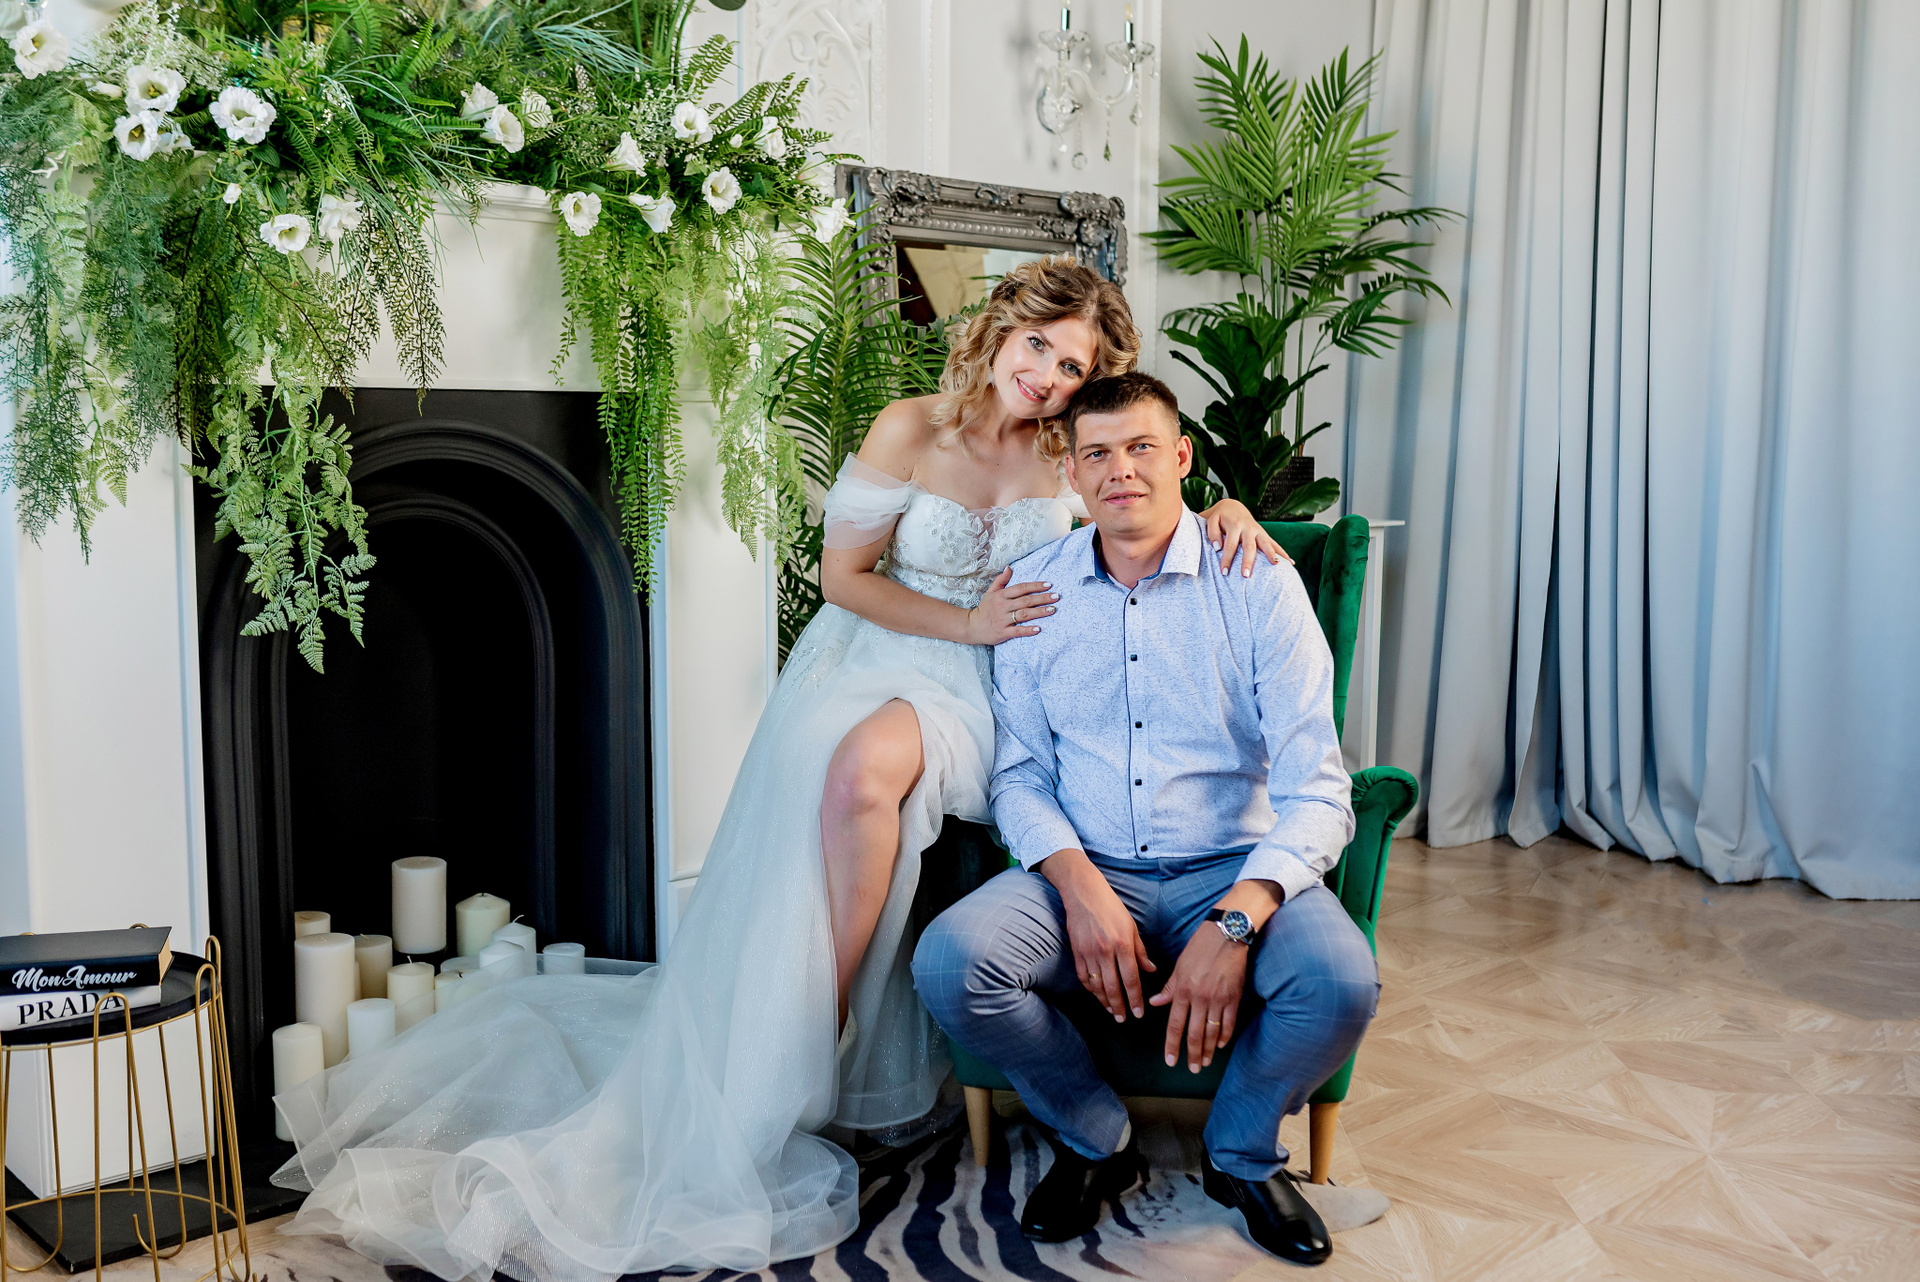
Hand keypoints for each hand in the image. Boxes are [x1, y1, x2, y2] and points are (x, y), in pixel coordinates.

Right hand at [964, 567, 1057, 645]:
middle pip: (1026, 601)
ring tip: (1052, 610)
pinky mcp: (1003, 632)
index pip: (1021, 588)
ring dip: (1039, 612)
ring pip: (1024, 614)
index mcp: (1001, 595)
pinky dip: (1028, 630)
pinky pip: (1017, 631)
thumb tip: (1009, 568)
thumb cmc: (984, 609)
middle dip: (1042, 598)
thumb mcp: (990, 592)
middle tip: (1056, 596)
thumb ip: (1001, 580)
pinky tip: (1038, 629)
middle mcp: (1003, 606)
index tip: (1049, 585)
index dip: (1035, 586)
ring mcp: (1003, 620)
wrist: (972, 626)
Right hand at [1040, 848, 1154, 1020]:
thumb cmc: (1112, 908)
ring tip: (1111, 1012)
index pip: (1131, 979)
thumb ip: (1140, 951)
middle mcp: (1105, 951)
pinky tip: (1097, 995)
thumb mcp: (1132, 927)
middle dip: (1119, 1006)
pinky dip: (1090, 989)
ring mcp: (1089, 952)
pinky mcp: (1076, 952)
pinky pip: (1084, 976)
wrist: (1084, 894)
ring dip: (1104, 1001)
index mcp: (1122, 944)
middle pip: (1113, 987)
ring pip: (1097, 985)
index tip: (1138, 1013)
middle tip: (1123, 1019)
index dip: (1135, 998)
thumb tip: (1151, 970)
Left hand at [1149, 922, 1248, 1072]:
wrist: (1227, 934)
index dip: (1172, 1045)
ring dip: (1208, 1049)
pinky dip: (1225, 1035)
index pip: (1175, 1024)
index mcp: (1182, 990)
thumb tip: (1155, 1003)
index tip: (1170, 1061)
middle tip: (1192, 1070)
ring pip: (1212, 1031)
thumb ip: (1169, 987)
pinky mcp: (1234, 997)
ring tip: (1206, 1063)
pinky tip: (1221, 1045)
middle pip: (1194, 1033)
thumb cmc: (1200, 946)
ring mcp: (1218, 998)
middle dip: (1192, 1054)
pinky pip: (1229, 1022)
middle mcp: (1199, 997)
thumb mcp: (1180, 965)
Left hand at [1200, 500, 1291, 577]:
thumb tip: (1218, 547)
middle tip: (1246, 575)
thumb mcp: (1211, 520)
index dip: (1227, 559)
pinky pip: (1275, 544)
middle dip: (1248, 561)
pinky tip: (1291, 563)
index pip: (1230, 545)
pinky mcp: (1264, 534)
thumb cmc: (1220, 518)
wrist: (1233, 506)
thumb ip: (1212, 533)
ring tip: (1276, 566)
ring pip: (1266, 543)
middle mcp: (1248, 528)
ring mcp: (1258, 531)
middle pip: (1249, 546)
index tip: (1224, 572)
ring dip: (1271, 554)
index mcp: (1234, 525)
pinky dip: (1283, 553)